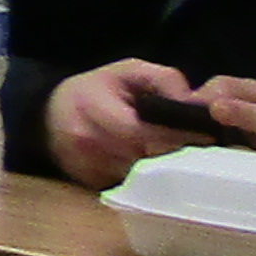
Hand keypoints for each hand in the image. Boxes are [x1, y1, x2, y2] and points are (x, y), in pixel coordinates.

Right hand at [42, 59, 202, 190]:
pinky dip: (143, 178)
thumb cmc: (95, 89)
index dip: (174, 135)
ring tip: (175, 154)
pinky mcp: (87, 182)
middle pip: (142, 156)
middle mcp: (84, 139)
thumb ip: (162, 79)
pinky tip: (150, 166)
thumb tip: (193, 100)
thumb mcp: (126, 70)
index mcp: (92, 106)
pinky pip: (128, 185)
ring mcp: (83, 164)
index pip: (140, 131)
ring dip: (159, 167)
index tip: (206, 136)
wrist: (49, 114)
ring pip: (139, 174)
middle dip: (171, 152)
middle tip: (196, 147)